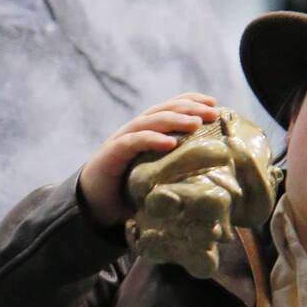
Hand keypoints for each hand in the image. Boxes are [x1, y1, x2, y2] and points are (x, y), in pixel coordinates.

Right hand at [78, 94, 218, 230]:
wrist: (93, 205)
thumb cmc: (129, 191)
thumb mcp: (157, 175)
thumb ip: (177, 169)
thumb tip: (212, 175)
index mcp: (146, 131)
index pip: (169, 107)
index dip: (190, 100)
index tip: (214, 103)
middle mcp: (134, 130)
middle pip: (163, 110)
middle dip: (189, 107)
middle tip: (212, 112)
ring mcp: (121, 140)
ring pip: (149, 121)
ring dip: (174, 120)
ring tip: (196, 124)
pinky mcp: (110, 155)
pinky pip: (132, 142)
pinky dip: (151, 139)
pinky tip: (170, 143)